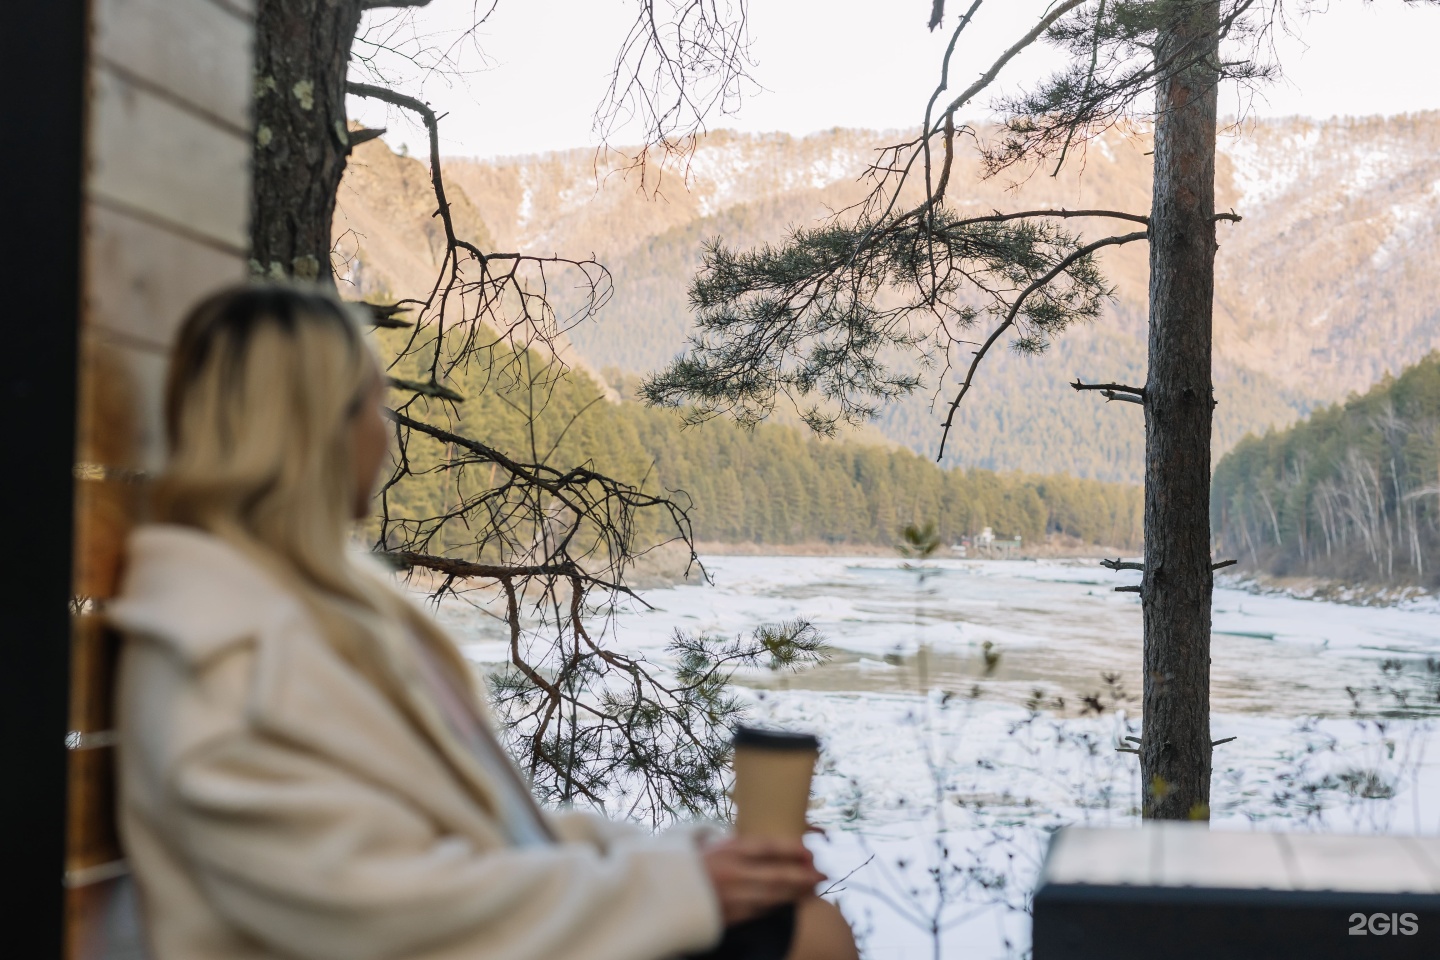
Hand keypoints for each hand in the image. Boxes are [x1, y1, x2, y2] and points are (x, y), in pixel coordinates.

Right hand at [701, 835, 826, 925]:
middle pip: (776, 875)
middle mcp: (731, 872)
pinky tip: (790, 902)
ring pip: (772, 896)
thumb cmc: (691, 864)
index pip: (767, 847)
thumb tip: (772, 844)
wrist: (666, 892)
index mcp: (727, 850)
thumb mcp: (712, 844)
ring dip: (796, 893)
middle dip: (803, 875)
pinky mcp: (728, 915)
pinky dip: (777, 906)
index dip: (792, 849)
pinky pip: (760, 911)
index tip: (808, 851)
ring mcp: (731, 896)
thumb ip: (739, 846)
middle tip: (823, 874)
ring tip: (813, 889)